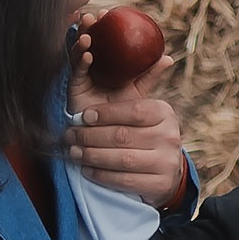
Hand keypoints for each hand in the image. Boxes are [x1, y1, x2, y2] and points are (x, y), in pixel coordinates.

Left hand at [66, 30, 188, 207]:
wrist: (165, 172)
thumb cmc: (146, 132)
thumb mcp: (143, 108)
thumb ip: (142, 80)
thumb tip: (158, 53)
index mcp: (165, 113)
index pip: (133, 111)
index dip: (105, 113)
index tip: (83, 115)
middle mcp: (170, 137)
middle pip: (122, 136)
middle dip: (89, 136)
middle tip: (69, 135)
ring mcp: (166, 163)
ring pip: (121, 159)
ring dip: (91, 156)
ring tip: (72, 151)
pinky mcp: (159, 186)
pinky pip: (124, 181)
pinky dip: (101, 175)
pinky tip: (86, 169)